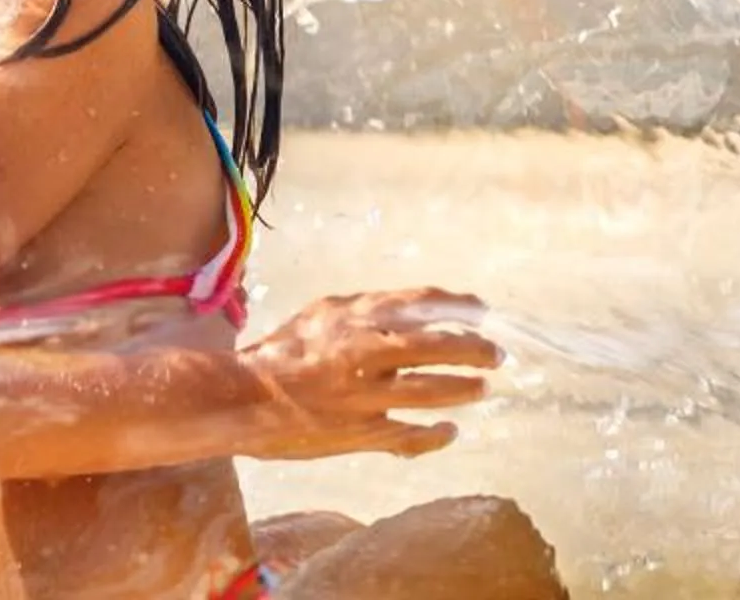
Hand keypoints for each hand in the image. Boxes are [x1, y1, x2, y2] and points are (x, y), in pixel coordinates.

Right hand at [235, 290, 500, 459]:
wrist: (243, 399)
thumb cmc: (280, 352)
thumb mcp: (322, 314)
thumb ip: (366, 311)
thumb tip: (411, 310)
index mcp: (358, 316)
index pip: (423, 303)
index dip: (459, 306)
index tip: (481, 310)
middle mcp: (366, 350)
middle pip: (438, 346)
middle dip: (474, 349)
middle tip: (496, 354)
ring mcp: (366, 394)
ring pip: (431, 390)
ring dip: (463, 389)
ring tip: (482, 389)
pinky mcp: (360, 431)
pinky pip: (409, 435)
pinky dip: (434, 435)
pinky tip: (450, 432)